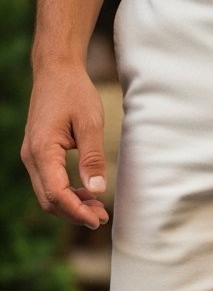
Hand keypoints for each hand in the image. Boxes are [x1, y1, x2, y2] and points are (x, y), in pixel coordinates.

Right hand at [21, 62, 109, 228]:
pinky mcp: (38, 153)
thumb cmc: (74, 92)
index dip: (76, 211)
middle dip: (74, 213)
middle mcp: (31, 156)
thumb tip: (97, 190)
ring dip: (71, 205)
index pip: (56, 193)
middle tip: (101, 217)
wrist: (56, 70)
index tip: (97, 219)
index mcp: (42, 150)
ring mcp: (32, 156)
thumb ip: (92, 158)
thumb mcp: (90, 123)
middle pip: (48, 200)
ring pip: (47, 194)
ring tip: (97, 209)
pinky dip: (66, 193)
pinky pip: (48, 182)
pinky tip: (86, 194)